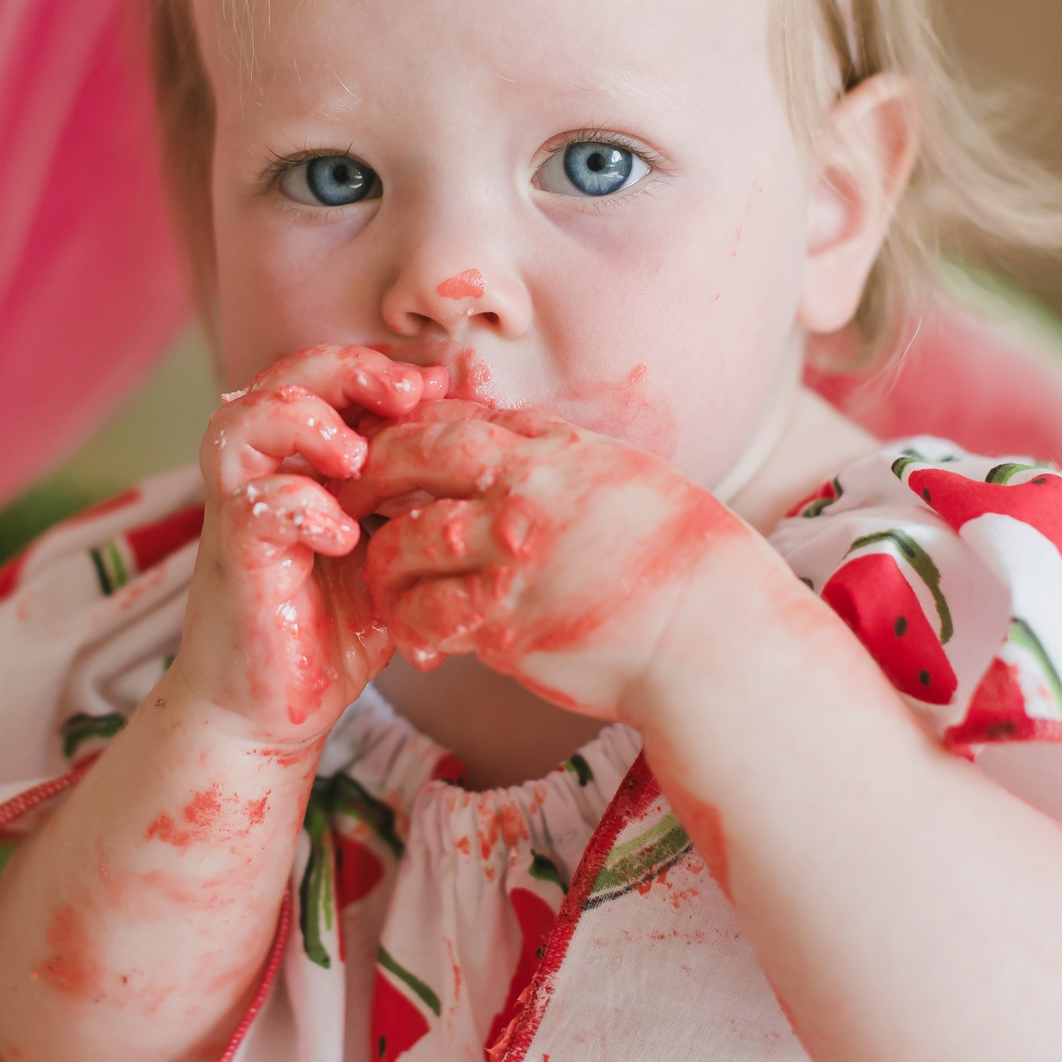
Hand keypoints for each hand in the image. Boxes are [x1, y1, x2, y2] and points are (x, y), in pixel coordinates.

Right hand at [166, 346, 448, 746]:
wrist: (269, 714)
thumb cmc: (335, 630)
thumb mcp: (395, 554)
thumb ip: (422, 497)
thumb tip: (484, 430)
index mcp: (303, 465)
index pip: (330, 379)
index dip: (383, 368)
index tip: (446, 385)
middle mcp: (264, 476)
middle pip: (282, 378)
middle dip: (348, 371)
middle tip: (407, 393)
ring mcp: (241, 514)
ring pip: (241, 424)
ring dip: (304, 422)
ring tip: (355, 457)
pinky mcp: (234, 559)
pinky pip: (254, 508)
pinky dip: (302, 508)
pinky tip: (343, 537)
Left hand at [338, 401, 760, 720]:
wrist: (717, 642)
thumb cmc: (690, 566)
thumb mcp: (633, 484)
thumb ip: (570, 461)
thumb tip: (528, 439)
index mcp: (564, 454)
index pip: (468, 418)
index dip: (419, 426)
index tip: (392, 442)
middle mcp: (532, 494)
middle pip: (421, 456)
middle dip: (374, 468)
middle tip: (344, 488)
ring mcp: (515, 557)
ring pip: (410, 541)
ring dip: (384, 560)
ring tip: (381, 580)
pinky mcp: (507, 623)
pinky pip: (428, 616)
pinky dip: (411, 626)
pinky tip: (417, 642)